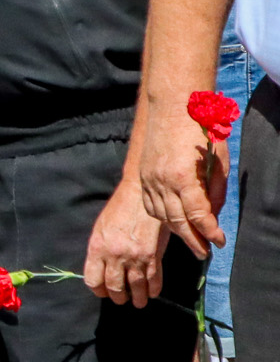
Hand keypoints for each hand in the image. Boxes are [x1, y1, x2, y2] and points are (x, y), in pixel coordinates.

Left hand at [85, 177, 169, 307]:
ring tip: (138, 302)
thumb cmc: (118, 210)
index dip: (99, 290)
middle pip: (115, 288)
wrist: (140, 196)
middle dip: (118, 297)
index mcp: (97, 249)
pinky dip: (153, 290)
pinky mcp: (153, 256)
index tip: (103, 291)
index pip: (93, 280)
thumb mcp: (100, 229)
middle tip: (122, 298)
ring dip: (137, 299)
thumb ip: (99, 252)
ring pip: (136, 288)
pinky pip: (154, 280)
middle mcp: (115, 256)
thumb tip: (101, 271)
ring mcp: (135, 258)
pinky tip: (151, 293)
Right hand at [138, 110, 226, 258]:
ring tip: (191, 239)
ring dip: (177, 230)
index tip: (219, 242)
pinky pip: (150, 205)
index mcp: (184, 178)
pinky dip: (161, 217)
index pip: (198, 215)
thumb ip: (215, 190)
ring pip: (161, 216)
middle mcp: (163, 182)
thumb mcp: (218, 161)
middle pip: (177, 221)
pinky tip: (172, 221)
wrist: (172, 108)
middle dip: (192, 240)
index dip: (210, 232)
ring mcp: (149, 179)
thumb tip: (212, 214)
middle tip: (204, 253)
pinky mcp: (142, 176)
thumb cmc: (200, 131)